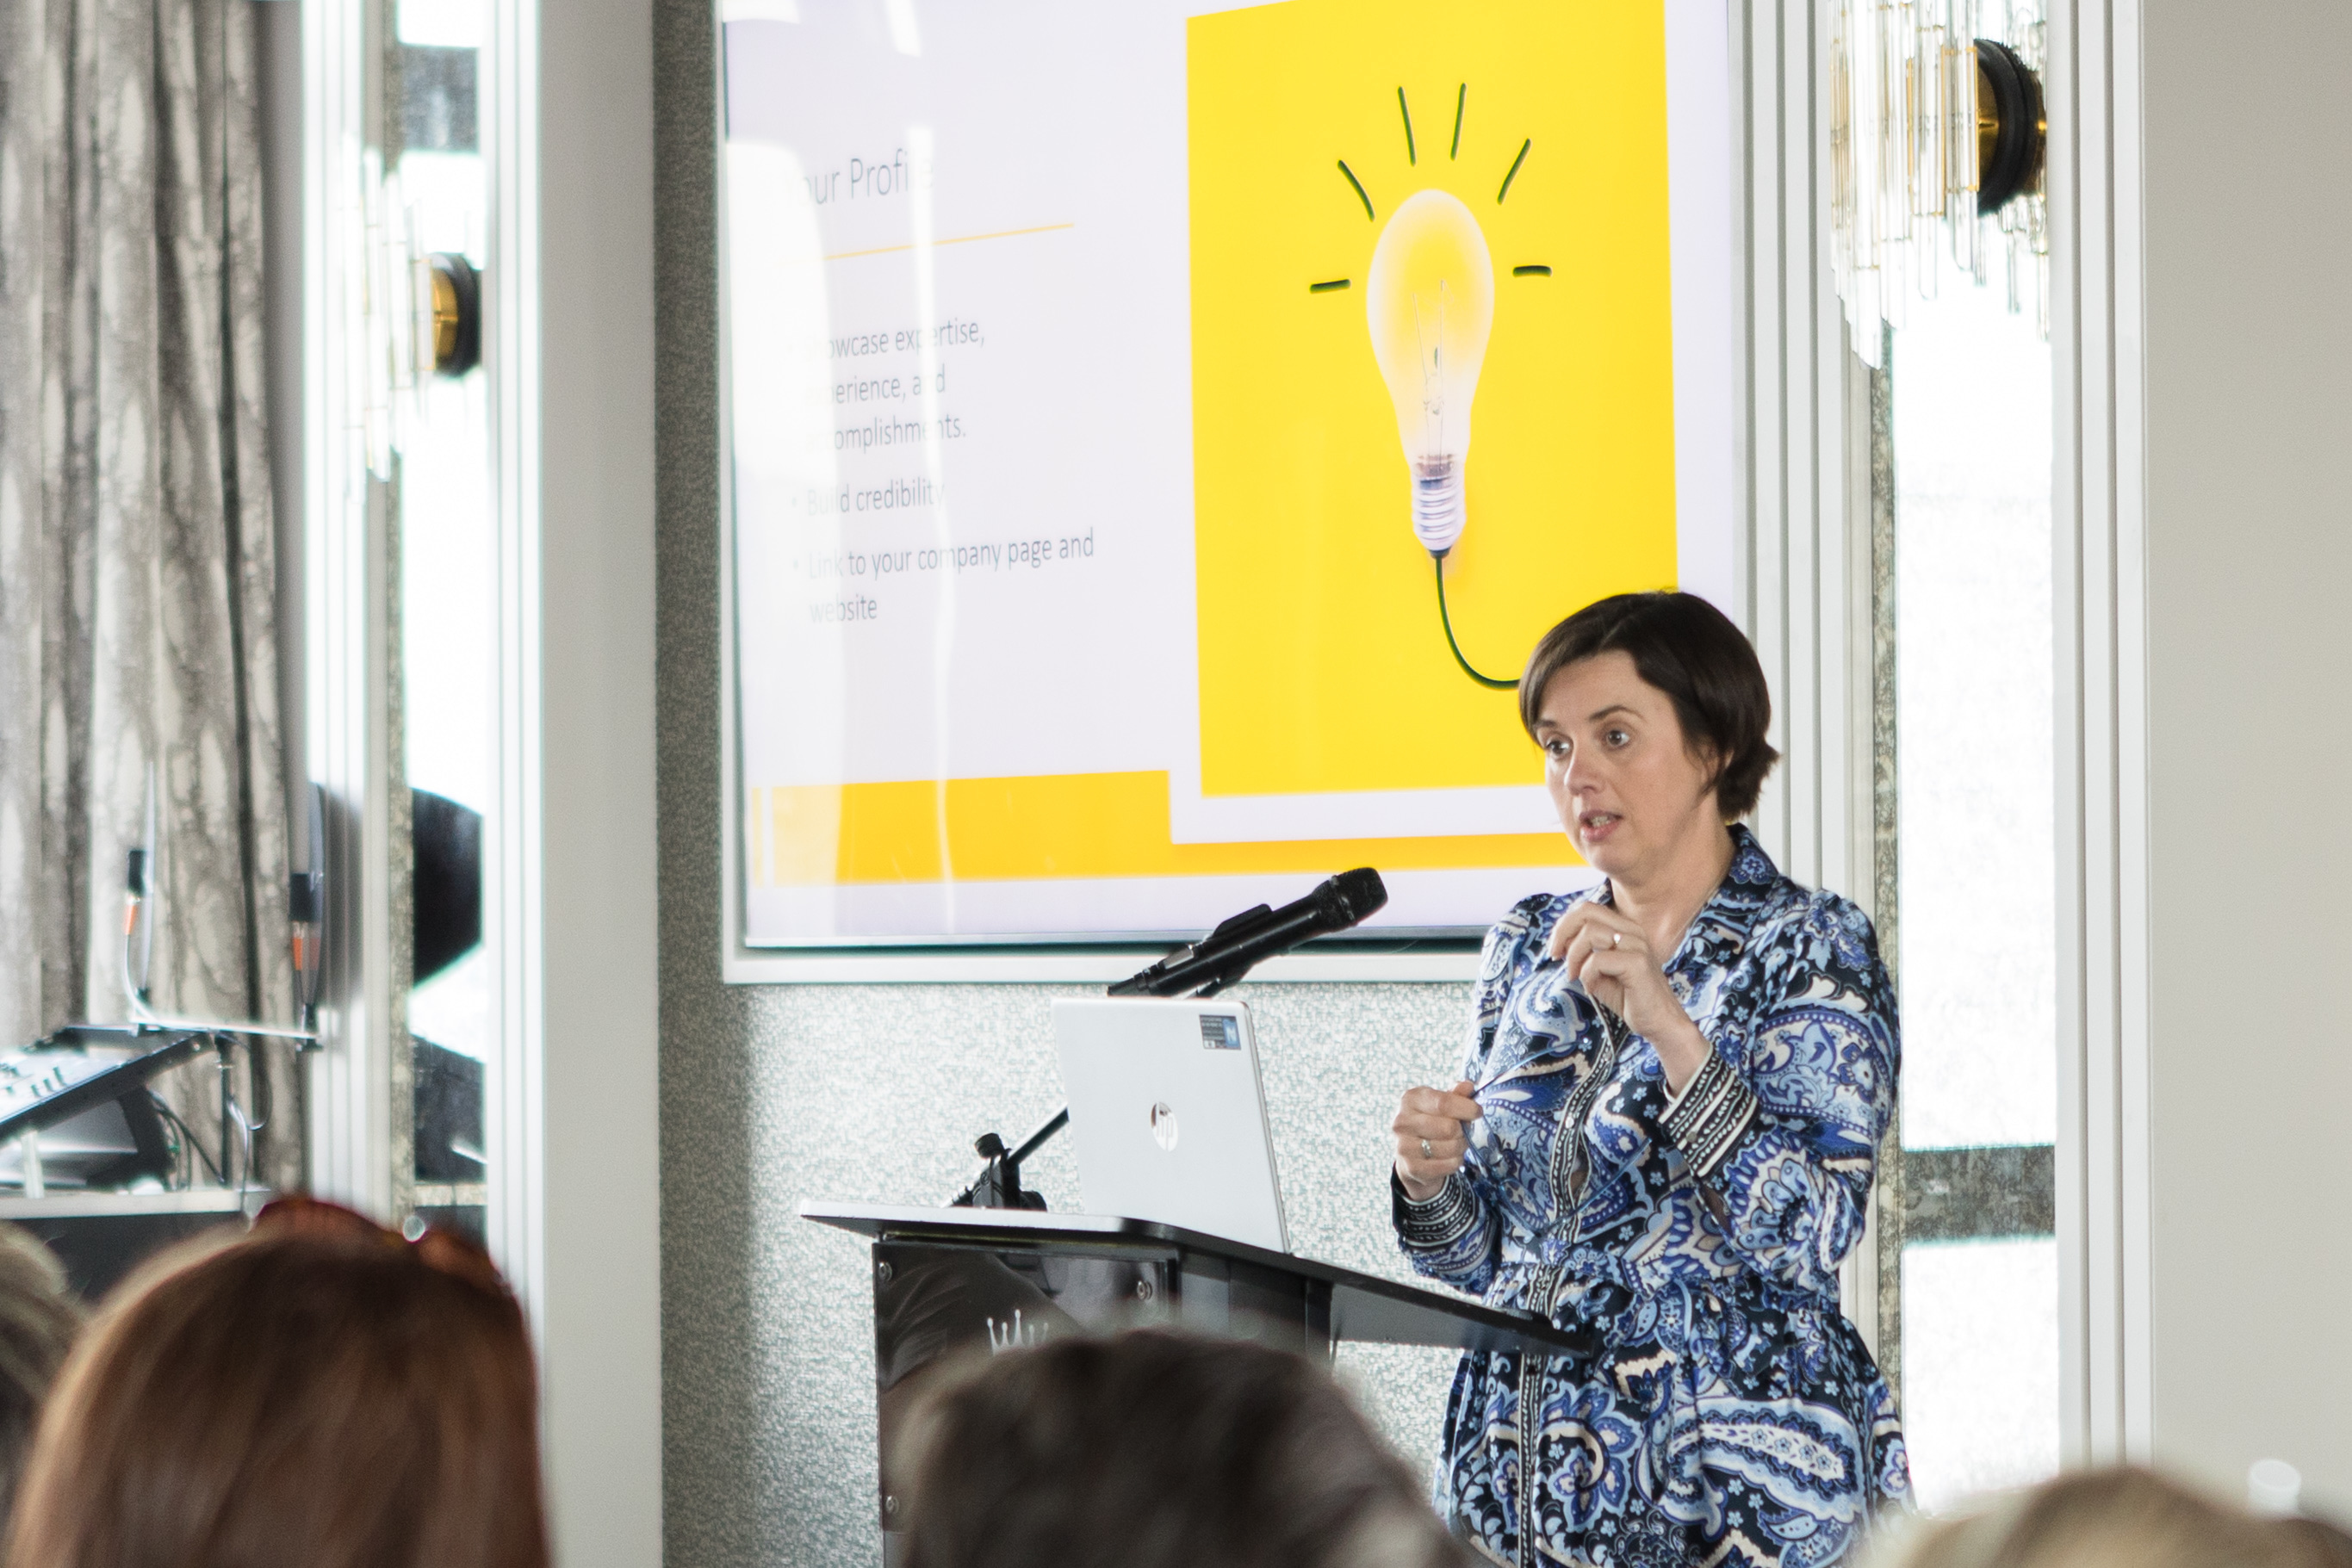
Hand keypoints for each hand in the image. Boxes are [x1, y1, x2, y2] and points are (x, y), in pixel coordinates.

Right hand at [1393, 1081, 1481, 1201]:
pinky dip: (1455, 1162)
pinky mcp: (1411, 1167)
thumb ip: (1455, 1095)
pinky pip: (1447, 1165)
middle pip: (1449, 1128)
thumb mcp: (1440, 1104)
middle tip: (1463, 1132)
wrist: (1411, 1154)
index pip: (1443, 1103)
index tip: (1478, 1112)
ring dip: (1460, 1147)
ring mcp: (1403, 1146)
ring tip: (1456, 1144)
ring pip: (1450, 1148)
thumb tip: (1468, 1086)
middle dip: (1463, 1131)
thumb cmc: (1430, 1122)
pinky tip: (1450, 1157)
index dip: (1466, 1108)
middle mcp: (1402, 1121)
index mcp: (1410, 1099)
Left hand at [1547, 903, 1708, 1090]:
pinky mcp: (1637, 963)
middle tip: (1555, 956)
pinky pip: (1598, 960)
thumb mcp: (1599, 970)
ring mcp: (1637, 945)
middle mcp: (1632, 931)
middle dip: (1562, 932)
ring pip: (1590, 933)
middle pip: (1586, 912)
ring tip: (1576, 977)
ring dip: (1574, 957)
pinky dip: (1587, 975)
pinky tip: (1592, 988)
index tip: (1555, 948)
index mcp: (1625, 928)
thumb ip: (1583, 952)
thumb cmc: (1629, 997)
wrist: (1658, 1022)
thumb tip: (1559, 941)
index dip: (1564, 924)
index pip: (1588, 909)